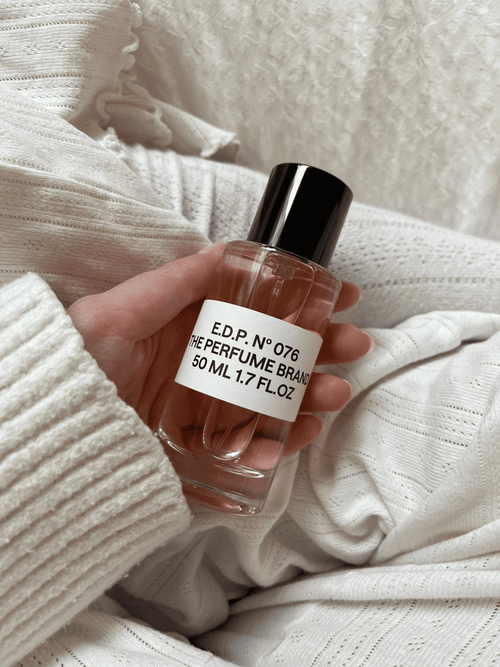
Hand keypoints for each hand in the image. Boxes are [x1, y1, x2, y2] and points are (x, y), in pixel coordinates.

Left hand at [68, 243, 372, 455]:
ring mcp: (206, 410)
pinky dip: (277, 447)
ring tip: (333, 394)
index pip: (260, 314)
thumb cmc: (80, 360)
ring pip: (272, 404)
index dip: (304, 303)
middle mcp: (205, 368)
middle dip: (321, 350)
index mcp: (193, 330)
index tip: (342, 296)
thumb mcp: (123, 309)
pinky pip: (248, 449)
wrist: (49, 426)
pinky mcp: (200, 450)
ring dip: (310, 399)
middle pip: (275, 359)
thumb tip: (233, 251)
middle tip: (352, 347)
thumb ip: (177, 281)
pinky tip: (293, 439)